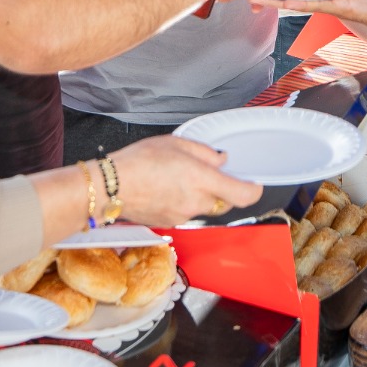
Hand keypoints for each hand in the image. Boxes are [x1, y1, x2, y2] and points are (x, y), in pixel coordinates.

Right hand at [108, 136, 262, 225]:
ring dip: (203, 197)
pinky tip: (169, 189)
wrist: (111, 187)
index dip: (254, 190)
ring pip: (205, 209)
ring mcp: (184, 216)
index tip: (255, 184)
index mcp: (202, 180)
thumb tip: (220, 160)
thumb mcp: (176, 143)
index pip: (242, 194)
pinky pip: (187, 213)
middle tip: (211, 174)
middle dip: (224, 191)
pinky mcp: (171, 223)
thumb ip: (204, 152)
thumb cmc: (139, 161)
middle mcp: (196, 202)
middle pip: (224, 203)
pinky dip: (185, 203)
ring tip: (181, 178)